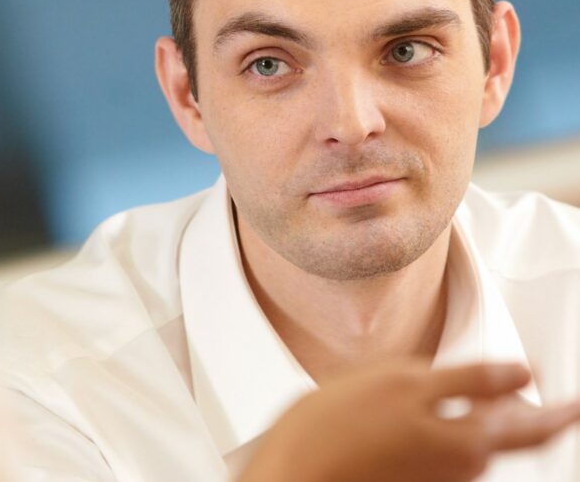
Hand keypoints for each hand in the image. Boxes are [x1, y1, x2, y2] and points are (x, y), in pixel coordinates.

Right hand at [238, 359, 579, 481]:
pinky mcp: (409, 478)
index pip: (529, 420)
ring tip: (504, 407)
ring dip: (495, 426)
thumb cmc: (335, 431)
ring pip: (480, 448)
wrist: (294, 474)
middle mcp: (459, 468)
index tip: (564, 390)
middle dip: (538, 422)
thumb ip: (469, 380)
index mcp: (466, 441)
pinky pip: (448, 457)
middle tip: (560, 408)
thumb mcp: (404, 383)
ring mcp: (434, 477)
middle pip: (511, 440)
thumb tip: (522, 374)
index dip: (551, 402)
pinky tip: (442, 421)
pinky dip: (456, 435)